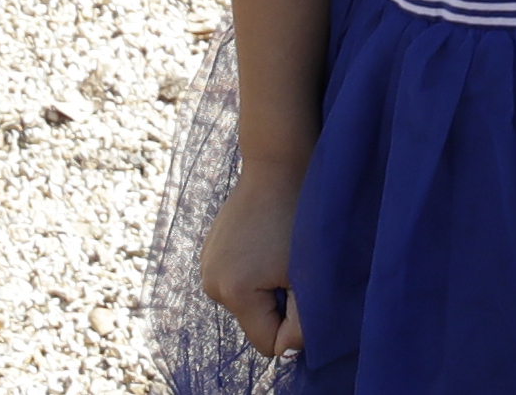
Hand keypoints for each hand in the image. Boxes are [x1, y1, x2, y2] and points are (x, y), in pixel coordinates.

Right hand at [199, 155, 306, 358]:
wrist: (279, 162)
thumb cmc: (300, 215)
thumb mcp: (308, 272)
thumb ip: (302, 321)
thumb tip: (287, 354)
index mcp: (232, 292)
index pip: (266, 343)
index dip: (293, 326)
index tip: (306, 292)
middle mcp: (211, 284)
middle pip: (255, 321)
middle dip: (280, 304)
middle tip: (296, 264)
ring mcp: (207, 266)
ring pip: (248, 300)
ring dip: (269, 285)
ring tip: (283, 248)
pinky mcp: (211, 251)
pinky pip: (240, 279)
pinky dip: (257, 269)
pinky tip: (270, 239)